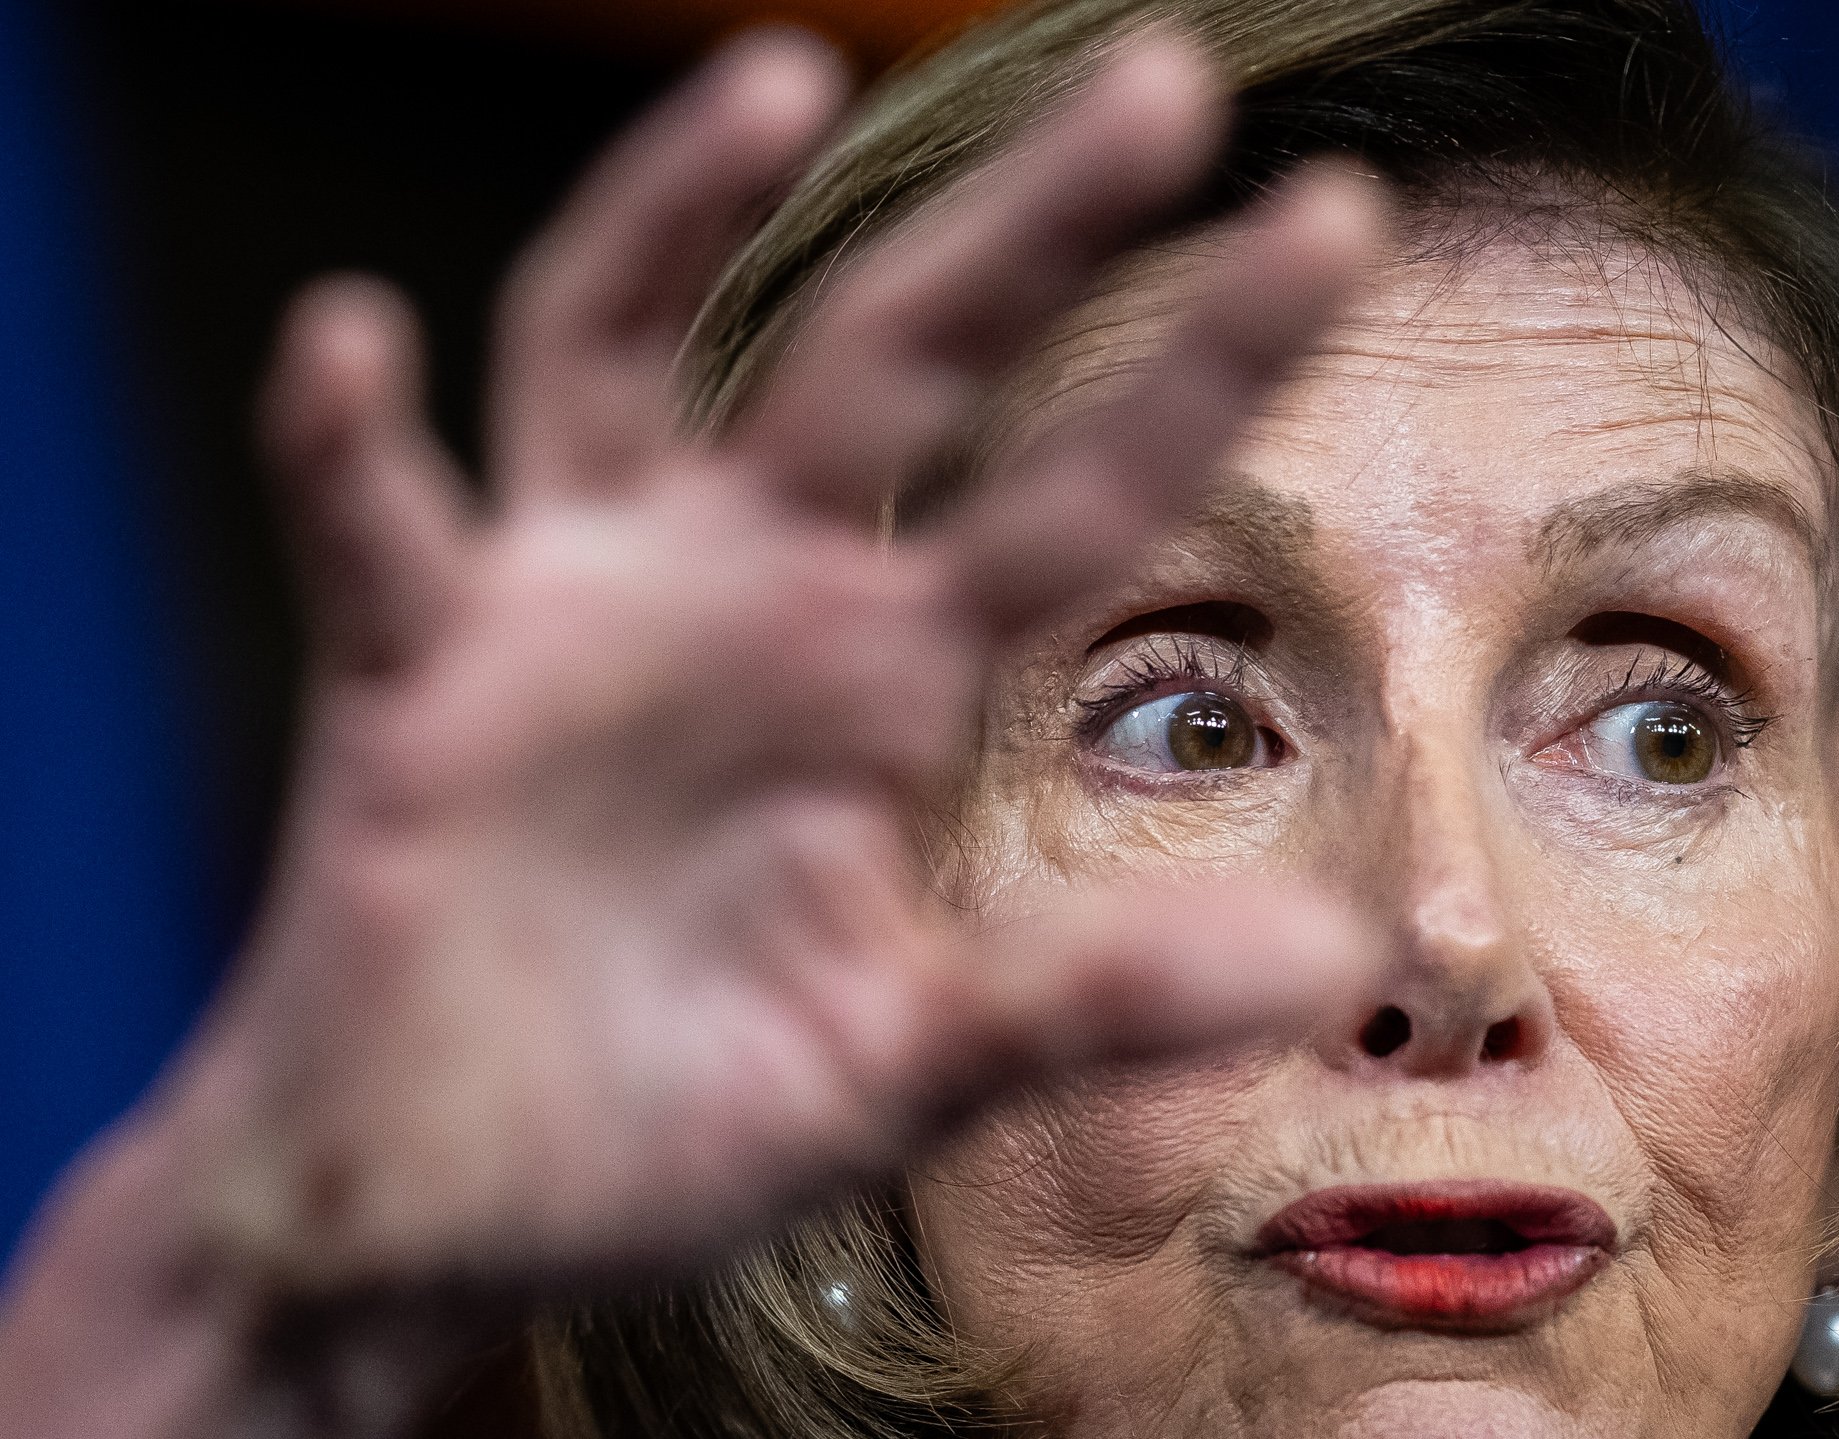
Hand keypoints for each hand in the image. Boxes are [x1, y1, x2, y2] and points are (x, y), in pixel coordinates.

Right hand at [175, 28, 1382, 1299]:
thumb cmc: (677, 1121)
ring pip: (621, 355)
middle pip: (891, 359)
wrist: (453, 1214)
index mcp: (886, 678)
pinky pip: (376, 531)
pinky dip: (349, 443)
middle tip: (1171, 84)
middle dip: (1027, 230)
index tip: (1337, 219)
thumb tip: (1343, 954)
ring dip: (674, 215)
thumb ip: (1098, 997)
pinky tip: (354, 342)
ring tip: (778, 79)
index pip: (1077, 493)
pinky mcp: (411, 677)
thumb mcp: (913, 1058)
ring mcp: (573, 611)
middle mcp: (745, 595)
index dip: (1204, 366)